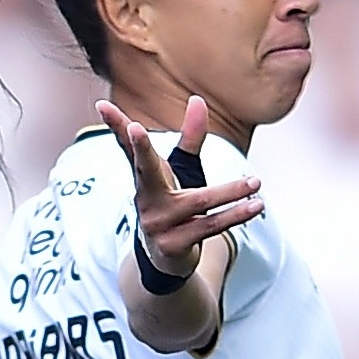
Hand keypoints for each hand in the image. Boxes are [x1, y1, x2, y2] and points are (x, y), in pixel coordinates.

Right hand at [97, 95, 262, 278]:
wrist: (167, 260)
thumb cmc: (173, 205)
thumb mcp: (179, 172)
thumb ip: (190, 137)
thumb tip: (197, 99)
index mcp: (144, 178)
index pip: (128, 148)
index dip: (116, 127)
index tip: (102, 106)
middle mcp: (145, 199)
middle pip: (145, 170)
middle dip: (141, 149)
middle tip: (135, 128)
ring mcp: (156, 224)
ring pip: (198, 202)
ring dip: (230, 192)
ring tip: (256, 182)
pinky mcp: (172, 245)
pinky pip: (209, 226)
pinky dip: (234, 216)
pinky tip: (256, 206)